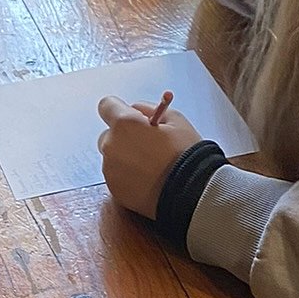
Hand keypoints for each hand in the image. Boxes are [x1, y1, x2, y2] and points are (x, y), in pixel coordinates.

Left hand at [96, 96, 200, 219]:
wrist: (191, 192)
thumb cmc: (185, 155)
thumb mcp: (176, 120)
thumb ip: (150, 109)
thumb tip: (137, 110)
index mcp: (124, 124)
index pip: (106, 105)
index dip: (119, 109)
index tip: (131, 117)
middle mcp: (111, 145)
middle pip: (108, 134)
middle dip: (123, 137)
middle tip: (147, 144)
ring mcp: (110, 169)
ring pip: (112, 157)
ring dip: (125, 158)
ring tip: (151, 166)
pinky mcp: (114, 189)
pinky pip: (116, 176)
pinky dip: (127, 176)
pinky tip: (148, 179)